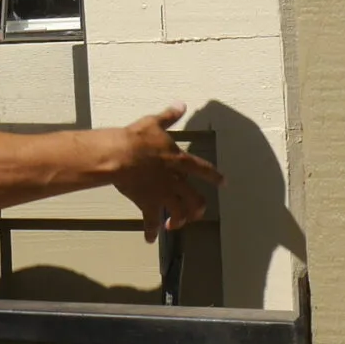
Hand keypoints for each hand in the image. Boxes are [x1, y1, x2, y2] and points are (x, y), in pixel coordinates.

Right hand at [106, 103, 220, 241]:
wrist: (120, 156)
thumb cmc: (137, 139)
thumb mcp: (154, 124)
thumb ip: (169, 116)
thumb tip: (181, 104)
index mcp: (179, 161)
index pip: (203, 170)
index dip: (215, 177)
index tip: (224, 183)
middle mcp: (176, 181)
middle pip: (195, 199)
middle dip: (198, 208)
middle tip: (198, 212)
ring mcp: (163, 194)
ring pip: (179, 213)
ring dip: (178, 220)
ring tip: (175, 225)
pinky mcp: (148, 203)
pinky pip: (152, 222)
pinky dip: (151, 232)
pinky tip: (150, 239)